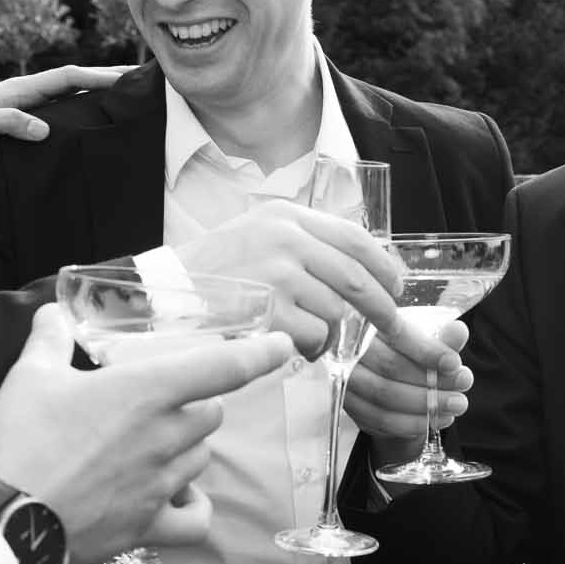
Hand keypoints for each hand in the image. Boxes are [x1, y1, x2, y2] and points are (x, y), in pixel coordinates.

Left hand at [0, 65, 131, 159]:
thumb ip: (7, 123)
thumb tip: (44, 129)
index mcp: (21, 89)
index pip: (67, 77)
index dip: (96, 76)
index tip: (125, 79)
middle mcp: (29, 93)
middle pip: (76, 81)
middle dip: (107, 78)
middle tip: (140, 80)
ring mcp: (28, 106)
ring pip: (71, 95)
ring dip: (97, 93)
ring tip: (127, 99)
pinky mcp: (25, 120)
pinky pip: (62, 111)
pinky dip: (82, 110)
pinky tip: (95, 121)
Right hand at [0, 304, 291, 563]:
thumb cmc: (15, 443)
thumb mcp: (27, 378)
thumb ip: (47, 340)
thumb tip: (51, 313)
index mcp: (144, 392)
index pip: (222, 367)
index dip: (259, 353)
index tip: (283, 345)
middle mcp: (164, 437)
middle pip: (209, 414)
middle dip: (193, 405)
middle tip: (156, 405)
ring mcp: (161, 485)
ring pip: (202, 458)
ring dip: (188, 449)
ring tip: (151, 447)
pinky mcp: (148, 526)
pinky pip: (197, 518)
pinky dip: (194, 507)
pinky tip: (176, 498)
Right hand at [173, 203, 403, 358]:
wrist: (167, 291)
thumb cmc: (218, 268)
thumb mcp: (260, 233)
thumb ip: (306, 242)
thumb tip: (365, 267)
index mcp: (287, 216)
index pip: (354, 237)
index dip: (384, 266)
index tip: (397, 287)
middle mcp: (284, 238)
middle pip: (356, 278)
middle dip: (383, 308)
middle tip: (392, 327)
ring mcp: (276, 274)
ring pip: (337, 311)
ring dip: (338, 333)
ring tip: (321, 338)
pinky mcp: (267, 309)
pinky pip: (314, 334)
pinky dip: (315, 347)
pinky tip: (300, 347)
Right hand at [345, 316, 470, 444]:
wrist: (385, 376)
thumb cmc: (407, 353)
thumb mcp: (427, 341)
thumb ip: (442, 338)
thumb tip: (459, 331)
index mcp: (369, 322)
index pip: (397, 334)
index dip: (427, 350)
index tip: (454, 363)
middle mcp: (350, 348)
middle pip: (390, 367)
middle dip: (431, 380)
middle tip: (464, 384)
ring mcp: (346, 378)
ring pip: (385, 395)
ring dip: (426, 404)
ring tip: (457, 404)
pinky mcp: (350, 405)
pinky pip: (380, 419)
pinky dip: (412, 423)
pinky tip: (437, 419)